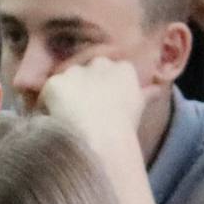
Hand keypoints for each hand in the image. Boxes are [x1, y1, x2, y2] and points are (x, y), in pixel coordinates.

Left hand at [38, 55, 152, 163]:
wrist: (101, 139)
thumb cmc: (123, 130)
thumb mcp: (139, 109)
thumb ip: (146, 94)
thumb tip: (156, 89)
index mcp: (124, 69)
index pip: (111, 71)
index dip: (103, 90)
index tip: (101, 108)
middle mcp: (99, 64)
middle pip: (86, 73)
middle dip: (82, 89)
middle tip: (82, 115)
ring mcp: (76, 72)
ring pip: (65, 83)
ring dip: (64, 99)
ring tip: (69, 123)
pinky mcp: (55, 83)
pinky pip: (47, 96)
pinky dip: (48, 109)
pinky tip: (57, 124)